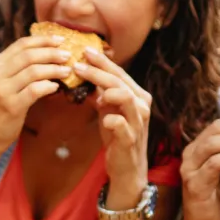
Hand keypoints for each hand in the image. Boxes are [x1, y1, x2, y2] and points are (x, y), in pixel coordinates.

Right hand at [0, 35, 71, 151]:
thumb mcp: (1, 81)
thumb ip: (16, 67)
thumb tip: (45, 53)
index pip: (21, 44)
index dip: (43, 40)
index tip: (60, 40)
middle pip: (29, 55)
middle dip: (52, 53)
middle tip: (68, 55)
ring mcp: (2, 89)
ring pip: (34, 71)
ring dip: (54, 69)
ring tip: (67, 71)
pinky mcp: (11, 105)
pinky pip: (35, 90)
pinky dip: (48, 86)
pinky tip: (55, 87)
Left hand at [73, 49, 150, 205]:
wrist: (127, 169)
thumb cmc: (118, 137)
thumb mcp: (108, 111)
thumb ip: (101, 94)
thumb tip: (84, 75)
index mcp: (137, 96)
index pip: (119, 73)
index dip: (102, 62)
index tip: (84, 50)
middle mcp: (141, 105)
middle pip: (120, 81)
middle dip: (98, 71)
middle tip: (77, 64)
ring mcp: (138, 122)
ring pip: (125, 97)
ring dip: (106, 90)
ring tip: (90, 89)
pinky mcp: (130, 139)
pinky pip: (122, 125)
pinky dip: (111, 119)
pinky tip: (103, 119)